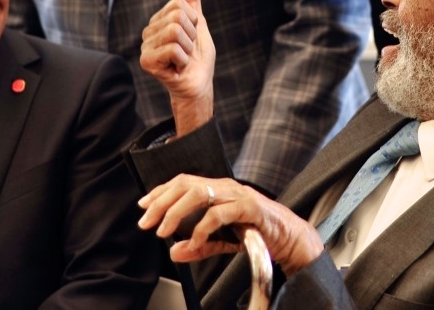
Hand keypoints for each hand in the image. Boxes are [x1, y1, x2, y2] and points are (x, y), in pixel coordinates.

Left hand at [137, 174, 323, 275]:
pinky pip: (219, 214)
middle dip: (161, 202)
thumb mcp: (222, 241)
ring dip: (176, 211)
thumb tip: (175, 251)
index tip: (143, 206)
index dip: (160, 192)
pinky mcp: (249, 207)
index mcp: (218, 190)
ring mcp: (238, 195)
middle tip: (147, 222)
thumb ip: (198, 245)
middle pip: (185, 184)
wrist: (290, 239)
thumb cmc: (258, 233)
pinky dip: (202, 229)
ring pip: (198, 193)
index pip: (183, 182)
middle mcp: (226, 187)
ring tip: (164, 230)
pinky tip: (194, 241)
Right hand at [140, 0, 215, 135]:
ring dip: (188, 48)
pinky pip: (173, 48)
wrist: (198, 84)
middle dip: (192, 35)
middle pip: (178, 16)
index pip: (180, 4)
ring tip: (183, 59)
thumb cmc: (197, 57)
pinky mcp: (146, 62)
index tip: (191, 37)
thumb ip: (192, 1)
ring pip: (175, 31)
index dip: (193, 21)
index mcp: (158, 20)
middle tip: (187, 50)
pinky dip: (183, 60)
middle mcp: (148, 31)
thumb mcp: (198, 25)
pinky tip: (178, 68)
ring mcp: (145, 46)